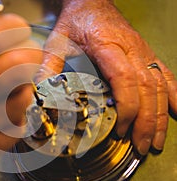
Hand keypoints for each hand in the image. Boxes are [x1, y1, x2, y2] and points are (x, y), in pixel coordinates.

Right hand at [0, 13, 41, 180]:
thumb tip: (1, 41)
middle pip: (11, 68)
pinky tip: (9, 111)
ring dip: (26, 88)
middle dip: (30, 57)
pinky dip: (16, 115)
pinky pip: (12, 129)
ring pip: (19, 100)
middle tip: (33, 57)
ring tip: (22, 85)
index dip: (12, 28)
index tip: (21, 29)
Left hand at [39, 0, 176, 154]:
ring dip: (160, 115)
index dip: (128, 105)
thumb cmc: (76, 22)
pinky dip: (174, 96)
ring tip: (155, 140)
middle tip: (141, 145)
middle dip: (146, 120)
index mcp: (107, 46)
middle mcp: (131, 50)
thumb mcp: (57, 41)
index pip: (125, 78)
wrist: (92, 3)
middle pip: (146, 88)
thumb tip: (39, 93)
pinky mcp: (147, 55)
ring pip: (159, 86)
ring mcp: (142, 53)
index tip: (122, 127)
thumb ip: (48, 66)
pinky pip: (166, 76)